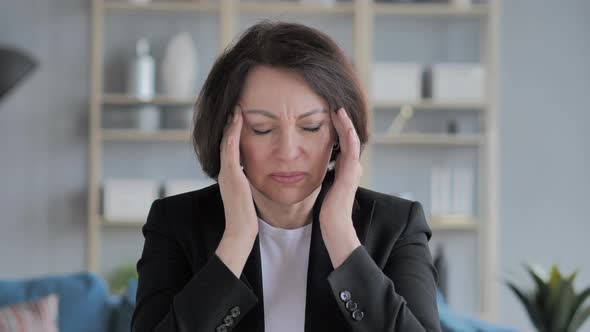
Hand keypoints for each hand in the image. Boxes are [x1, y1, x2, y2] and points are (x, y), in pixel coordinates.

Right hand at [216, 106, 258, 276]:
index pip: (231, 148)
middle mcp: (226, 172)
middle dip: (230, 124)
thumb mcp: (247, 198)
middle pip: (226, 141)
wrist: (240, 233)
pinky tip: (238, 119)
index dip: (234, 132)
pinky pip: (231, 148)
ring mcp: (227, 172)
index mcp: (231, 176)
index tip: (239, 117)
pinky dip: (233, 132)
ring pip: (227, 141)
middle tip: (235, 106)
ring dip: (231, 123)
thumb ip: (249, 187)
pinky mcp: (231, 175)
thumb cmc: (246, 219)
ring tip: (236, 107)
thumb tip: (254, 181)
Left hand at [319, 107, 362, 267]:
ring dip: (346, 123)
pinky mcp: (351, 173)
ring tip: (338, 108)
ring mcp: (353, 169)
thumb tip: (310, 167)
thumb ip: (321, 176)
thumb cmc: (327, 211)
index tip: (329, 114)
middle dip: (343, 121)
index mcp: (345, 170)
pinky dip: (348, 134)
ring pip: (352, 139)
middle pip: (349, 138)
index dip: (338, 128)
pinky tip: (343, 123)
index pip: (343, 143)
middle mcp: (352, 167)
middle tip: (335, 105)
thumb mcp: (323, 188)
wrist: (334, 226)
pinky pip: (351, 149)